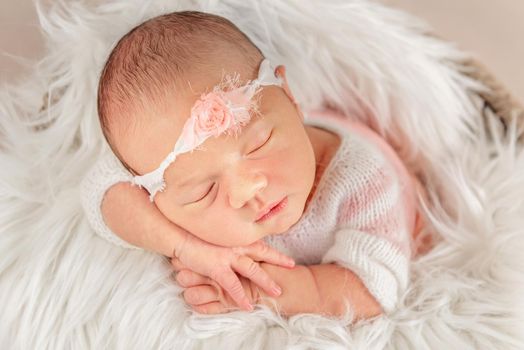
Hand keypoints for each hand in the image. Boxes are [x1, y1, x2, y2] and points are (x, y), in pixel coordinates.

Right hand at [171, 234, 293, 310]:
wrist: (179, 235)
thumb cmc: (194, 234)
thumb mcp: (214, 235)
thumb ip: (225, 241)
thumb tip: (230, 245)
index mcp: (235, 238)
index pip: (258, 243)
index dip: (272, 249)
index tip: (284, 254)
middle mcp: (235, 246)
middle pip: (261, 252)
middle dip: (278, 260)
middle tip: (292, 265)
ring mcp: (227, 257)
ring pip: (252, 269)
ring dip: (265, 281)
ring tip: (277, 292)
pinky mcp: (217, 268)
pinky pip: (232, 285)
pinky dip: (240, 296)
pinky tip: (247, 306)